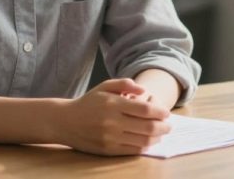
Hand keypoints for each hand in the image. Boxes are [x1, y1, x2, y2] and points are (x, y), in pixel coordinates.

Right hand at [53, 78, 171, 155]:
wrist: (65, 121)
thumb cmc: (89, 102)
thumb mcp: (105, 86)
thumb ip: (125, 84)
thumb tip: (144, 90)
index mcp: (113, 104)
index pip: (144, 110)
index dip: (160, 112)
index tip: (167, 113)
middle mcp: (112, 122)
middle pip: (147, 127)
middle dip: (163, 127)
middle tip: (169, 126)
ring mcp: (110, 138)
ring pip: (142, 141)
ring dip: (156, 138)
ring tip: (161, 134)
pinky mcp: (107, 150)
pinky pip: (131, 150)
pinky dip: (144, 147)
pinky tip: (148, 142)